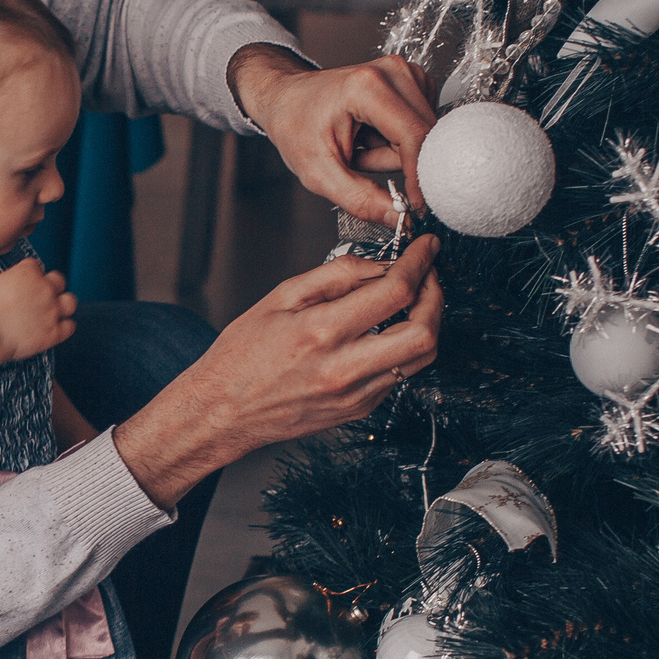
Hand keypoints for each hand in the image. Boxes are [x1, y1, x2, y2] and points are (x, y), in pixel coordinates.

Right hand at [0, 259, 76, 363]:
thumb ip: (13, 278)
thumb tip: (20, 283)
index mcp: (29, 272)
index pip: (37, 266)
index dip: (29, 275)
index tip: (22, 285)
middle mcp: (44, 288)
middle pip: (59, 280)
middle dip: (50, 286)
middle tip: (39, 297)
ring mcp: (51, 311)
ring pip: (70, 302)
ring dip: (63, 304)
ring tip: (52, 311)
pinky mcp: (53, 333)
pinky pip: (70, 326)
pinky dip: (63, 327)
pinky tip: (53, 328)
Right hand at [112, 236, 442, 508]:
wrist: (222, 412)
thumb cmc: (241, 356)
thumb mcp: (280, 298)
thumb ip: (335, 276)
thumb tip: (380, 265)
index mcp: (321, 333)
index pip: (395, 292)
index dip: (420, 263)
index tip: (426, 246)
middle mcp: (344, 369)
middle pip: (424, 333)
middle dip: (437, 296)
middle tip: (428, 275)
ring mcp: (356, 395)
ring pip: (422, 358)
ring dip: (428, 323)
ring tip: (412, 300)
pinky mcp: (360, 409)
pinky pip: (400, 374)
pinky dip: (404, 346)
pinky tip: (387, 330)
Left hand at [229, 43, 438, 224]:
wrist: (287, 99)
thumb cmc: (296, 127)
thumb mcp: (319, 173)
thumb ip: (362, 200)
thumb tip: (401, 219)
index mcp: (367, 86)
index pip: (414, 138)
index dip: (420, 177)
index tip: (418, 207)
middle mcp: (393, 71)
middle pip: (424, 136)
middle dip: (397, 163)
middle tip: (357, 160)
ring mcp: (405, 72)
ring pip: (425, 134)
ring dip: (394, 153)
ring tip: (359, 145)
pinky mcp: (412, 81)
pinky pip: (421, 126)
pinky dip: (397, 140)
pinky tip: (370, 135)